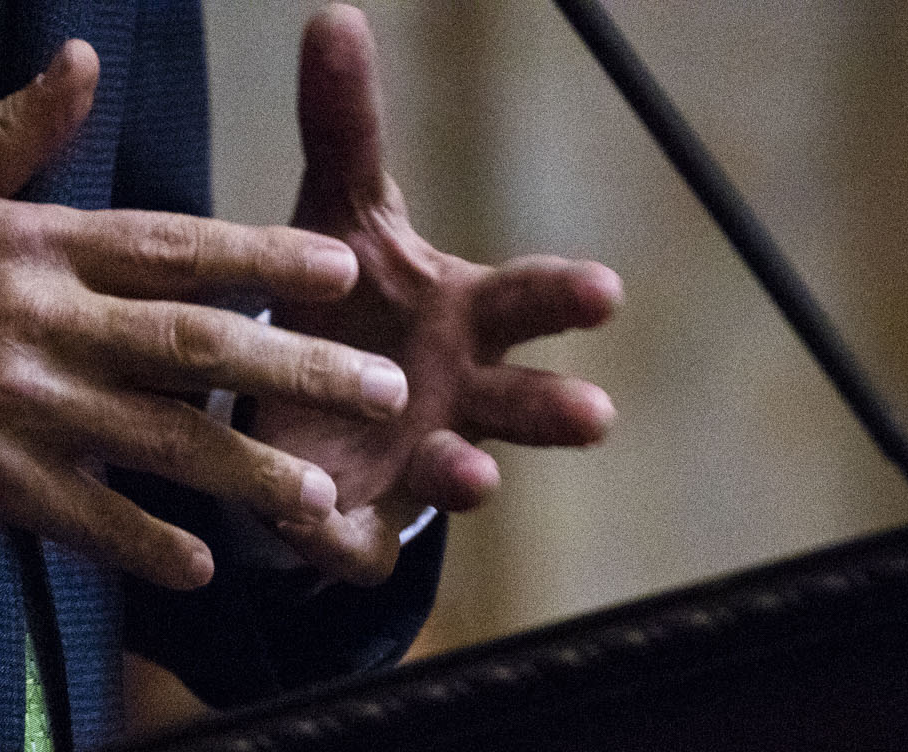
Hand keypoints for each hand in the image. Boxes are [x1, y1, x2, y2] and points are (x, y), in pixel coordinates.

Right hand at [0, 40, 412, 588]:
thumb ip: (16, 133)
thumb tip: (78, 58)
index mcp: (38, 245)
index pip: (175, 246)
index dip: (266, 258)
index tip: (344, 269)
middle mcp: (42, 322)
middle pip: (197, 346)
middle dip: (300, 369)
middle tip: (388, 392)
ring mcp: (19, 406)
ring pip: (160, 440)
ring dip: (248, 472)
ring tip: (322, 498)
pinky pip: (87, 517)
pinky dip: (146, 543)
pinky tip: (204, 566)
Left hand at [250, 5, 622, 582]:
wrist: (301, 410)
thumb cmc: (346, 303)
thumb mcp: (338, 215)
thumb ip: (343, 130)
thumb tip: (333, 16)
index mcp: (467, 318)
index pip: (531, 302)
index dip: (568, 299)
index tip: (607, 291)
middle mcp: (462, 398)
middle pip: (524, 403)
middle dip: (557, 409)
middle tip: (596, 415)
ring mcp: (418, 465)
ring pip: (461, 476)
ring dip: (472, 476)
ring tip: (475, 473)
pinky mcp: (358, 525)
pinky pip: (356, 542)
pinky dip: (346, 538)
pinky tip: (329, 526)